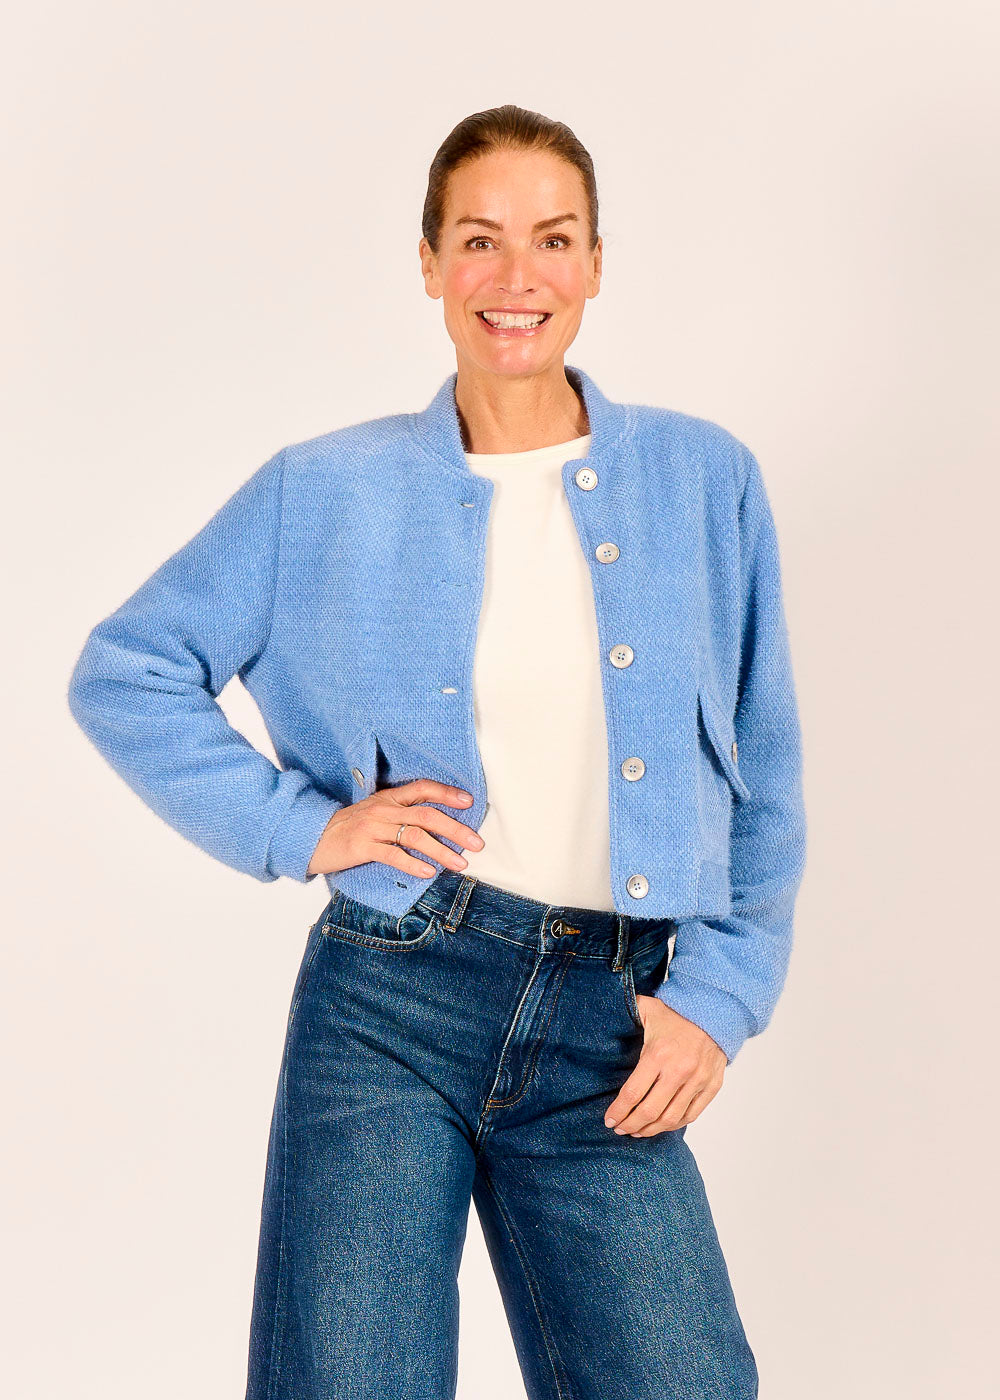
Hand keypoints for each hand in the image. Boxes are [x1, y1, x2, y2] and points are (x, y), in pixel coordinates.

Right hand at [306, 779, 484, 878]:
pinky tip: (429, 873)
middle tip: (477, 843)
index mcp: (389, 798)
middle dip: (456, 829)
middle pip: (427, 815)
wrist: (312, 838)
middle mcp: (384, 809)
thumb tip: (436, 826)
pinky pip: (393, 855)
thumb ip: (400, 815)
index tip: (469, 802)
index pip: (422, 789)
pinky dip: (413, 864)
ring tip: (460, 863)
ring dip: (441, 850)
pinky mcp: (362, 847)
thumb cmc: (349, 828)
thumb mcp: (375, 814)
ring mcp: (373, 827)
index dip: (447, 793)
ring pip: (415, 835)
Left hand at [604, 997, 726, 1135]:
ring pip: (671, 1119)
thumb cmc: (677, 1013)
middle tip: (620, 1129)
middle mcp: (679, 1071)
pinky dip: (674, 1125)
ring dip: (651, 1130)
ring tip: (638, 1131)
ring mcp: (697, 1081)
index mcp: (658, 1054)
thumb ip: (625, 1012)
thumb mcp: (647, 1009)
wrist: (715, 1012)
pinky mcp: (711, 1086)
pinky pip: (691, 1115)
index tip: (609, 1120)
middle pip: (650, 1111)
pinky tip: (661, 1125)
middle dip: (631, 1124)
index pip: (633, 1093)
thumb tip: (602, 1014)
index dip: (618, 1111)